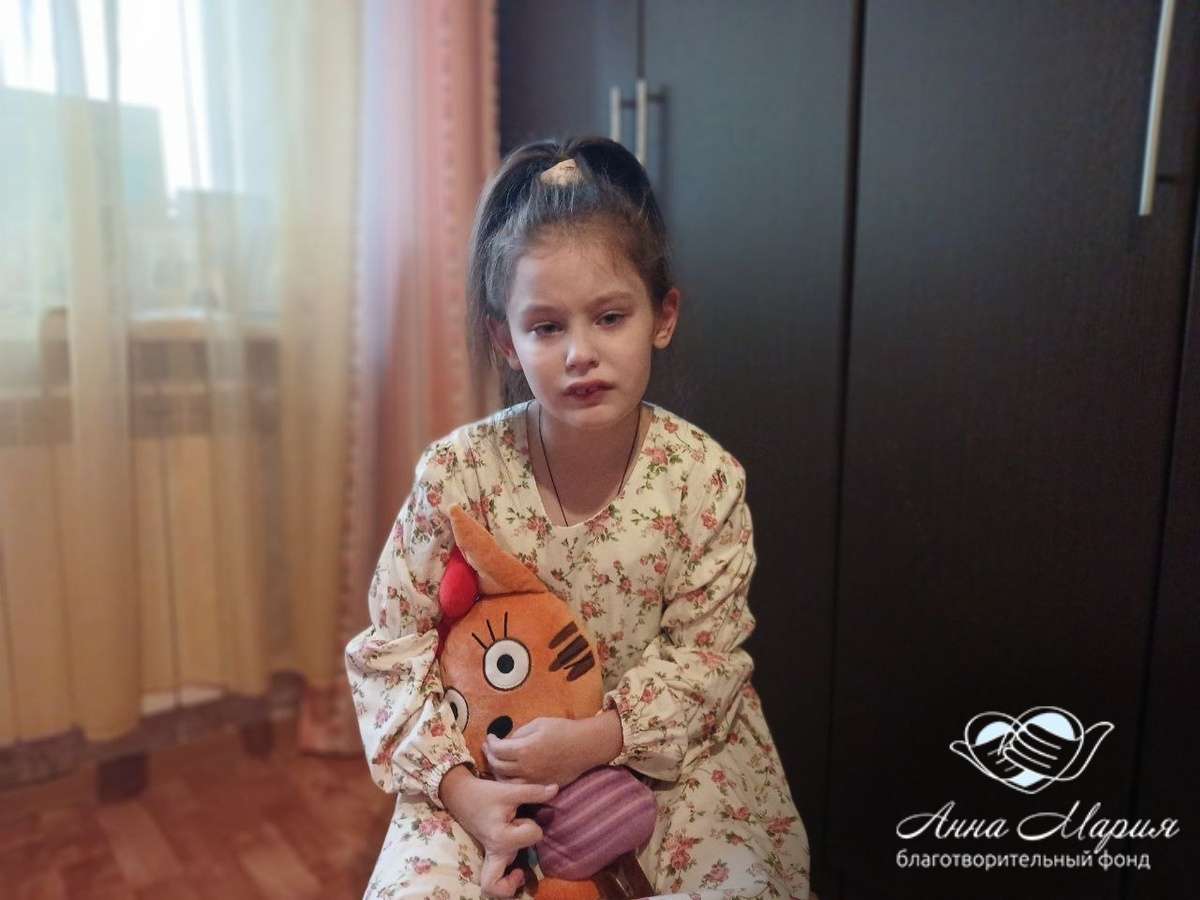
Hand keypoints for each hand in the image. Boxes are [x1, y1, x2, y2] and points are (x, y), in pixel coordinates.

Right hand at [439, 764, 557, 897]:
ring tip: (518, 873)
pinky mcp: (489, 855)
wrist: (460, 795)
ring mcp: (490, 856)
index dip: (532, 825)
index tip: (521, 816)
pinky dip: (502, 881)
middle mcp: (495, 852)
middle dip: (513, 881)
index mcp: (501, 838)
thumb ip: (533, 792)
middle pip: (500, 885)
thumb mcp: (509, 791)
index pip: (533, 837)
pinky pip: (492, 879)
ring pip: (493, 887)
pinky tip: (514, 870)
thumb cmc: (484, 794)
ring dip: (507, 886)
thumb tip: (555, 789)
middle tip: (521, 868)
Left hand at [483, 716, 598, 786]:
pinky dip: (510, 782)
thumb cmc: (563, 730)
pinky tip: (509, 775)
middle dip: (490, 756)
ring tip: (496, 762)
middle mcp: (526, 768)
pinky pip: (519, 788)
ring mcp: (533, 780)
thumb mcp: (539, 723)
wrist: (585, 746)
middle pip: (498, 766)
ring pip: (505, 781)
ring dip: (497, 772)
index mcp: (524, 750)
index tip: (490, 737)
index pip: (498, 749)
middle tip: (488, 748)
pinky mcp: (541, 786)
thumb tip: (507, 741)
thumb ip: (519, 733)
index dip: (491, 742)